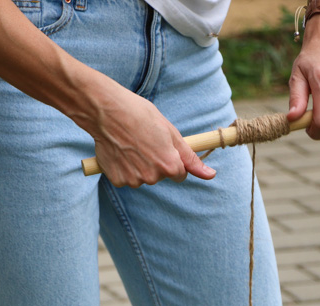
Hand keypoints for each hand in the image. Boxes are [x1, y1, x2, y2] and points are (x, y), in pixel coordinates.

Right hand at [76, 78, 215, 187]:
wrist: (108, 112)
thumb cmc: (141, 116)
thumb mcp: (171, 132)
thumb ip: (190, 157)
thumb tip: (211, 175)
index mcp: (169, 165)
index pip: (179, 174)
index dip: (173, 160)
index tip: (163, 148)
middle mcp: (152, 177)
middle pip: (160, 176)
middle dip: (155, 163)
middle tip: (144, 142)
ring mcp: (133, 180)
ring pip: (141, 178)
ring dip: (138, 166)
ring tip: (130, 145)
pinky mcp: (117, 180)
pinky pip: (125, 178)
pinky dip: (122, 168)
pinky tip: (119, 152)